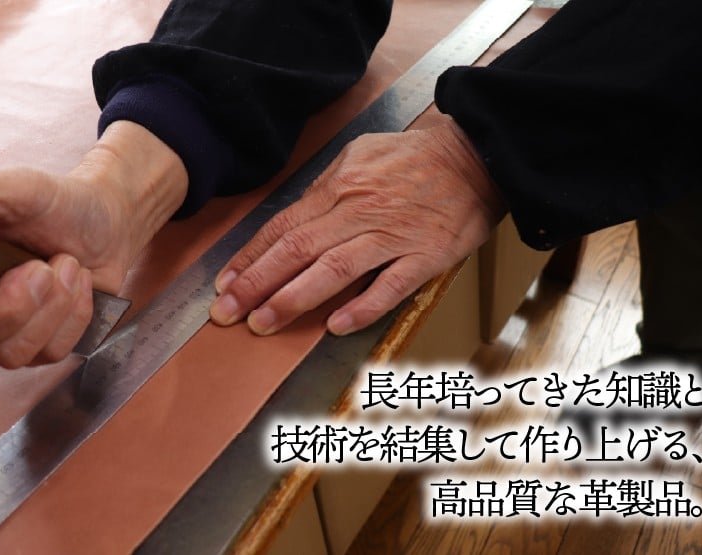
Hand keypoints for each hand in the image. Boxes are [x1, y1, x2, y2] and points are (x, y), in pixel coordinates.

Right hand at [0, 121, 187, 367]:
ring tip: (67, 264)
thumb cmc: (59, 204)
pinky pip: (50, 352)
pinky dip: (75, 314)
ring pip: (9, 353)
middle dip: (6, 309)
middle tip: (40, 269)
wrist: (109, 223)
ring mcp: (2, 331)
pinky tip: (79, 283)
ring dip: (51, 307)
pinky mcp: (38, 346)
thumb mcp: (22, 188)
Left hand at [210, 115, 504, 335]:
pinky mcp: (426, 256)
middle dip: (256, 283)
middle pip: (297, 250)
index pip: (283, 226)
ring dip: (294, 298)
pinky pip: (391, 286)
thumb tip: (296, 217)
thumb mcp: (360, 156)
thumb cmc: (415, 159)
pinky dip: (363, 306)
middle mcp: (359, 213)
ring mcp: (393, 236)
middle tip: (226, 313)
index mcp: (340, 188)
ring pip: (334, 270)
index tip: (225, 284)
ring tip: (263, 322)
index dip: (250, 257)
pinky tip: (335, 326)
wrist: (476, 157)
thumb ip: (326, 189)